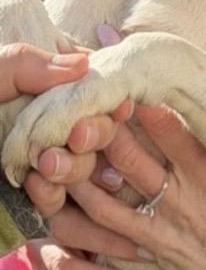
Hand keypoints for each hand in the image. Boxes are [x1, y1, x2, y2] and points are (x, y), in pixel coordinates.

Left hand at [1, 43, 131, 214]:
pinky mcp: (32, 198)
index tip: (114, 105)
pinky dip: (53, 196)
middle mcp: (52, 128)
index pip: (96, 94)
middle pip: (100, 134)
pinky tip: (34, 185)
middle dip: (94, 137)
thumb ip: (26, 64)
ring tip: (45, 166)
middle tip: (74, 137)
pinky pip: (62, 205)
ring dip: (73, 168)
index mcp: (46, 91)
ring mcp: (44, 164)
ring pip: (87, 171)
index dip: (110, 101)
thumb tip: (84, 64)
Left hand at [60, 105, 205, 269]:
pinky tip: (69, 184)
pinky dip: (86, 199)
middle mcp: (189, 186)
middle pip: (132, 144)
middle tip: (83, 103)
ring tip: (68, 136)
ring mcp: (169, 216)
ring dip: (86, 157)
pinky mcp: (156, 244)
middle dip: (103, 122)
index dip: (143, 97)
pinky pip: (109, 219)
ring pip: (113, 176)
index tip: (126, 77)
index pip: (172, 122)